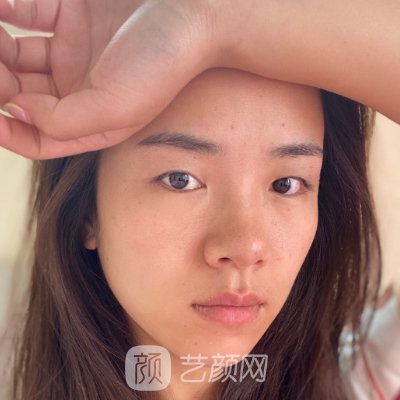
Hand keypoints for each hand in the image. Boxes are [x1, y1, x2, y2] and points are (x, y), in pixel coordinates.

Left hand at [0, 0, 216, 158]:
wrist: (192, 12)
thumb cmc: (163, 64)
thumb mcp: (117, 110)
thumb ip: (63, 123)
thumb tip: (17, 110)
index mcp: (91, 121)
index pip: (39, 138)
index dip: (9, 133)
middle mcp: (79, 91)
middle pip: (20, 96)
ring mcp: (72, 52)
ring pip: (15, 57)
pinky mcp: (70, 14)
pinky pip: (26, 14)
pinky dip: (7, 12)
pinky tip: (3, 10)